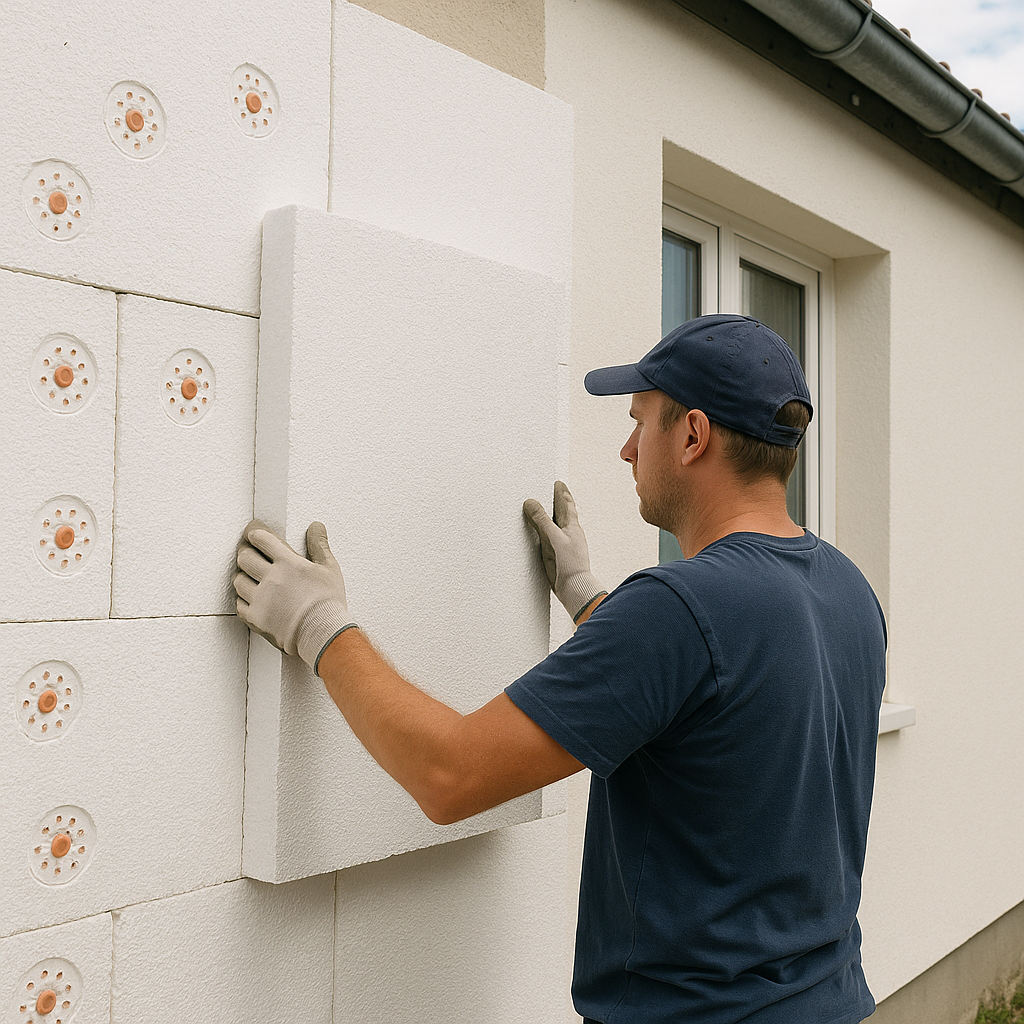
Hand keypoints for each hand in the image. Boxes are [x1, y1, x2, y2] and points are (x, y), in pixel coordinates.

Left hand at [234, 519, 355, 672]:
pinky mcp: (256, 617)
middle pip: (244, 558)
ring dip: (242, 576)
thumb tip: (316, 526)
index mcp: (288, 562)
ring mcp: (260, 599)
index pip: (261, 539)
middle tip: (251, 555)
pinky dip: (243, 599)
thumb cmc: (329, 602)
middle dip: (246, 553)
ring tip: (250, 577)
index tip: (255, 535)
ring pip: (238, 580)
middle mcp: (271, 578)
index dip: (256, 534)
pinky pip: (239, 604)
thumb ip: (319, 545)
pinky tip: (252, 598)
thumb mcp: (329, 569)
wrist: (323, 633)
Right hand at [523, 481, 605, 621]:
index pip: (567, 505)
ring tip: (541, 506)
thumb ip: (542, 520)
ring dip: (547, 515)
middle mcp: (567, 534)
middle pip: (560, 513)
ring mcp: (560, 544)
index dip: (562, 493)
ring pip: (552, 525)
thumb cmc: (571, 563)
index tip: (558, 482)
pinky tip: (536, 530)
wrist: (573, 587)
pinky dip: (540, 530)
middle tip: (550, 489)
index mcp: (572, 527)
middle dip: (556, 501)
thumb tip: (530, 502)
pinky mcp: (552, 554)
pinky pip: (544, 537)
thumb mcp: (555, 537)